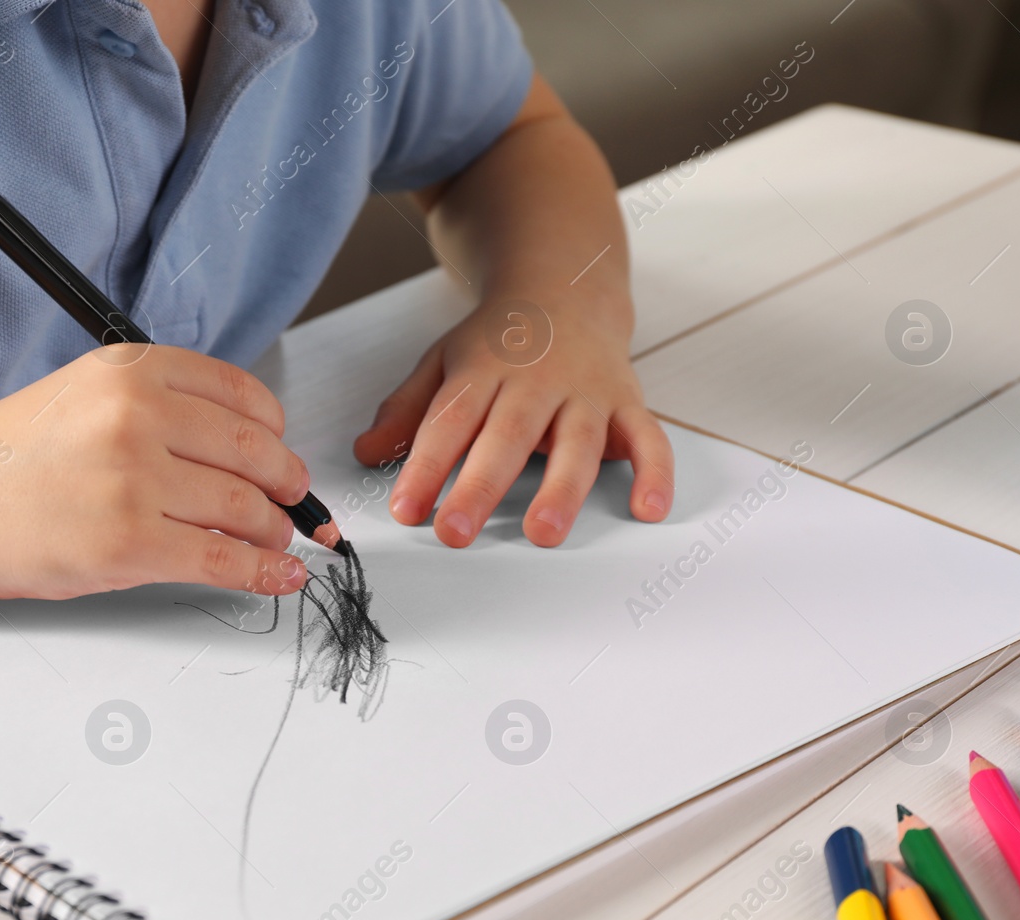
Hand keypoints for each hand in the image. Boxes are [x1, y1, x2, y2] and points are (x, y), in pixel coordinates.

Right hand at [0, 345, 309, 599]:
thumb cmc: (12, 458)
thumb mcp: (87, 397)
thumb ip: (160, 409)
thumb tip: (244, 451)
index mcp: (131, 371)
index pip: (241, 394)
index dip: (275, 431)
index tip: (280, 452)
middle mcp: (137, 416)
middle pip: (254, 451)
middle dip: (286, 485)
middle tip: (292, 502)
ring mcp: (134, 480)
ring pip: (246, 508)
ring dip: (274, 532)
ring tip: (275, 543)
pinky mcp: (128, 544)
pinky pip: (223, 560)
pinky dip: (264, 573)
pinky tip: (279, 578)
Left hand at [353, 292, 673, 546]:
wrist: (566, 286)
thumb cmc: (500, 340)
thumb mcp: (443, 362)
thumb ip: (408, 410)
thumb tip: (365, 451)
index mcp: (483, 368)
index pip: (450, 420)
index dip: (425, 465)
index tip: (405, 509)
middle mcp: (536, 380)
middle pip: (507, 435)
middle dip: (480, 485)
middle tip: (456, 532)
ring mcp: (586, 391)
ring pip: (578, 441)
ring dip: (562, 489)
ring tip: (542, 533)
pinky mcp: (627, 402)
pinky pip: (648, 436)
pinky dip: (654, 471)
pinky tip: (648, 508)